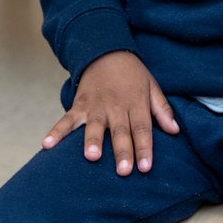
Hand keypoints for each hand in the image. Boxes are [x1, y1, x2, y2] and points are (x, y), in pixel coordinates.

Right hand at [45, 52, 177, 175]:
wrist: (105, 51)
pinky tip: (47, 145)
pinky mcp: (79, 105)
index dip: (144, 148)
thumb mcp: (152, 86)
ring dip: (92, 141)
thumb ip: (162, 109)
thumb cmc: (132, 75)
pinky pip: (66, 120)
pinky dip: (56, 132)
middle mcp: (116, 106)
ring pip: (94, 126)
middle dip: (122, 151)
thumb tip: (175, 131)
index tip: (145, 167)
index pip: (142, 128)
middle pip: (120, 131)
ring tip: (91, 157)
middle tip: (123, 171)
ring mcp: (95, 106)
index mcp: (136, 103)